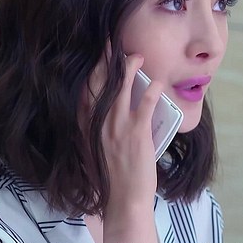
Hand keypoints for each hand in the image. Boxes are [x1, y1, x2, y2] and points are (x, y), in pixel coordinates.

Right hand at [98, 54, 162, 216]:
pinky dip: (151, 91)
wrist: (123, 200)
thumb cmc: (112, 177)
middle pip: (100, 85)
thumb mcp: (94, 150)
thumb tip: (104, 112)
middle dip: (105, 61)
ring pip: (120, 90)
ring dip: (129, 69)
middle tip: (111, 42)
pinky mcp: (136, 135)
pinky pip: (144, 106)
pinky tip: (157, 82)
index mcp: (86, 128)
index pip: (85, 92)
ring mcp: (116, 129)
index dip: (90, 70)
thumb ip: (96, 130)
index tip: (95, 54)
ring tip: (137, 56)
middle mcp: (97, 125)